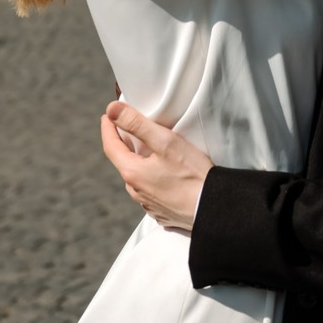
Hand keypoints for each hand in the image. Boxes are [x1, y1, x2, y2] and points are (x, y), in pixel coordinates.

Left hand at [100, 102, 212, 233]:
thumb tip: (112, 110)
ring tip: (149, 151)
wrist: (215, 208)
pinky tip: (165, 174)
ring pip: (138, 178)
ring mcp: (149, 204)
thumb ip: (137, 124)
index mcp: (132, 173)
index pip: (110, 146)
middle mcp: (136, 192)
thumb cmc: (192, 174)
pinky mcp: (162, 212)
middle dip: (125, 145)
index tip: (107, 115)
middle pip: (124, 162)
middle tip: (129, 129)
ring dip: (140, 163)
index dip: (108, 128)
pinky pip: (151, 192)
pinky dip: (152, 179)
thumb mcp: (165, 142)